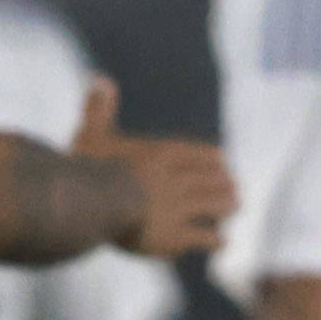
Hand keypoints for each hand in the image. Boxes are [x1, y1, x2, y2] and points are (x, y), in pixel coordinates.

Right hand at [75, 78, 237, 259]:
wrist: (88, 203)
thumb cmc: (85, 167)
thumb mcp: (92, 132)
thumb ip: (100, 107)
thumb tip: (101, 78)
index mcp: (163, 154)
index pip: (202, 154)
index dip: (213, 160)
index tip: (222, 163)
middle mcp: (178, 179)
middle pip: (213, 180)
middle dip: (225, 184)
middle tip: (235, 189)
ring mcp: (179, 208)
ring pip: (216, 205)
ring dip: (227, 206)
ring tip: (234, 207)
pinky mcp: (174, 236)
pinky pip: (205, 237)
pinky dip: (216, 239)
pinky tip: (223, 241)